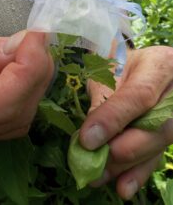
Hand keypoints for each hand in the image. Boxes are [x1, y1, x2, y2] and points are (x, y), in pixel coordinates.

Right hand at [0, 30, 53, 156]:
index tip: (38, 33)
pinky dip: (17, 86)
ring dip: (27, 77)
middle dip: (34, 70)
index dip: (29, 66)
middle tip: (31, 38)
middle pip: (19, 112)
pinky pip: (10, 114)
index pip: (3, 103)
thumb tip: (21, 44)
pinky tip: (2, 68)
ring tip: (15, 50)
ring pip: (20, 115)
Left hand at [79, 46, 172, 199]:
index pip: (139, 95)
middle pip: (156, 126)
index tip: (87, 140)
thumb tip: (90, 140)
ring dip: (127, 166)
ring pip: (158, 145)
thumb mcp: (108, 71)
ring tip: (98, 177)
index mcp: (159, 65)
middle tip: (93, 163)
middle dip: (122, 149)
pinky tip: (123, 187)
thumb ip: (103, 100)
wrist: (140, 67)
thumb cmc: (121, 64)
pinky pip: (158, 154)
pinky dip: (139, 172)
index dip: (114, 119)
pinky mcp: (171, 131)